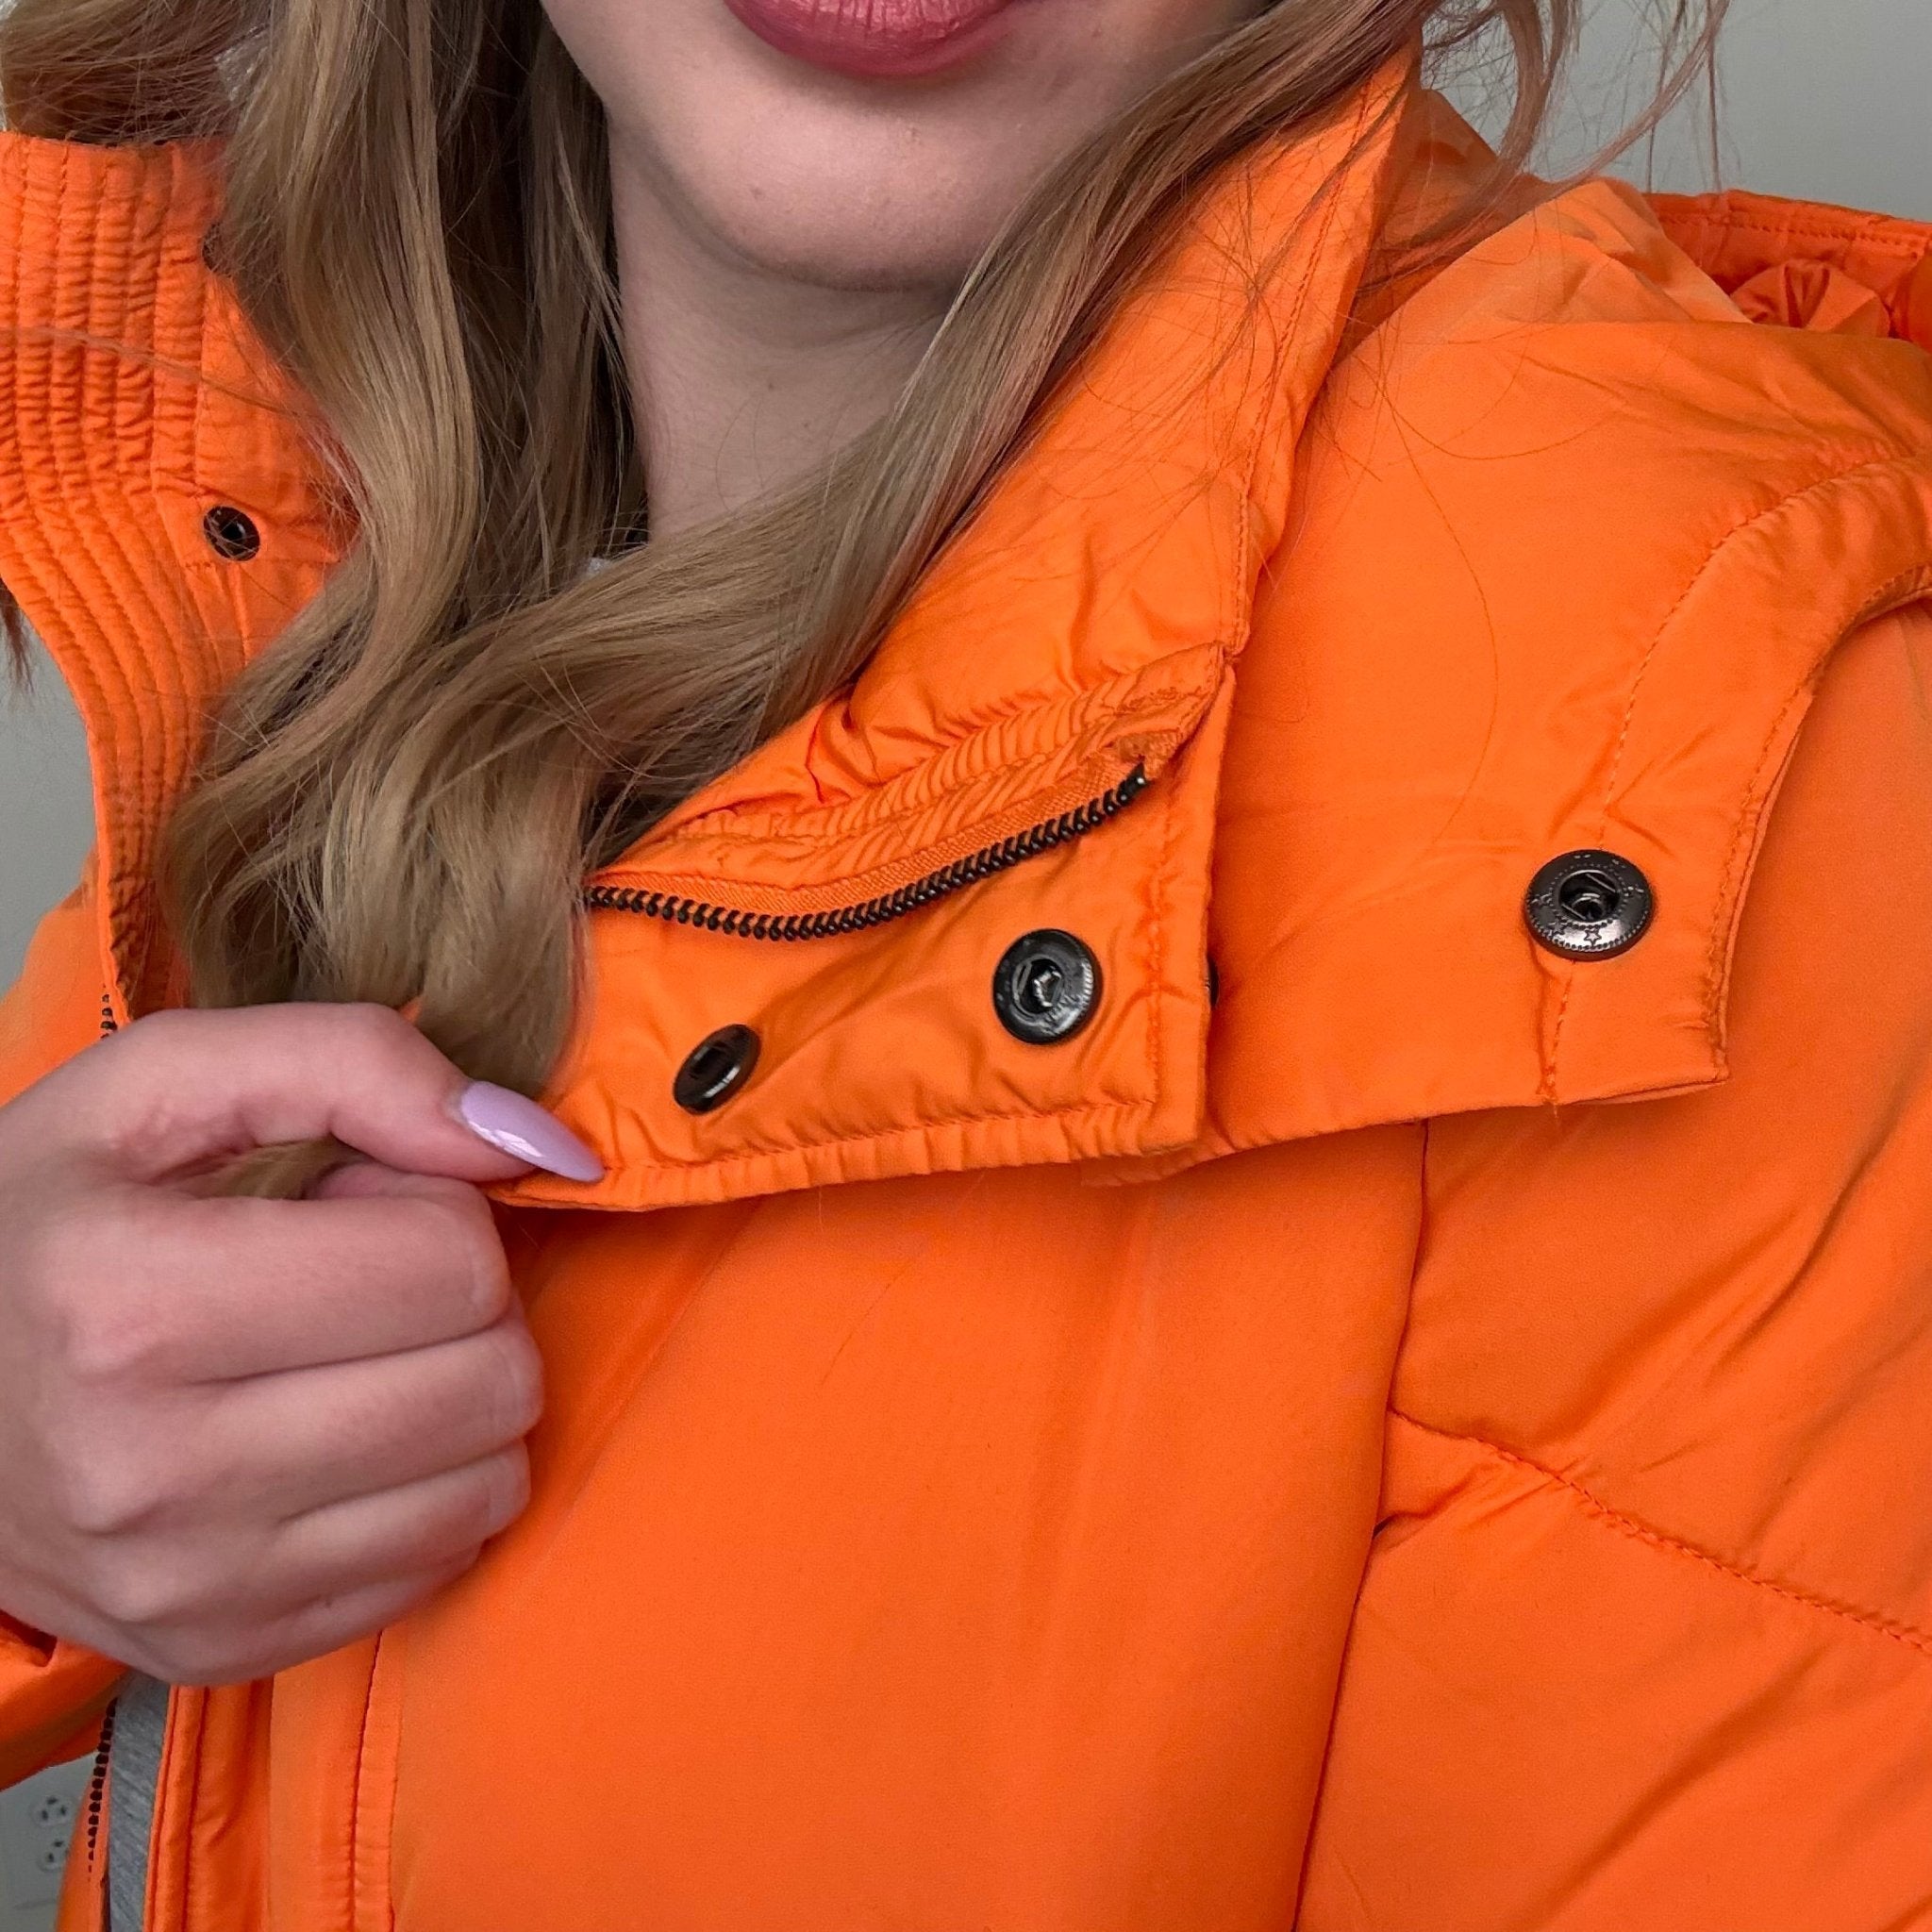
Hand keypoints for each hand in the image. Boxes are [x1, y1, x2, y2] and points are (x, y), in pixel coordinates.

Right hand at [0, 1005, 600, 1684]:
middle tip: (365, 1283)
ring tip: (351, 1356)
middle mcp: (152, 1472)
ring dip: (460, 1398)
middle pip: (490, 1379)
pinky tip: (339, 1435)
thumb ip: (357, 1063)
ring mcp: (189, 1584)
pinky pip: (443, 1566)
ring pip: (490, 1483)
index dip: (438, 1209)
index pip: (452, 1264)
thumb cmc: (49, 1221)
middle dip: (465, 1305)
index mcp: (129, 1306)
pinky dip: (426, 1489)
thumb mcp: (163, 1082)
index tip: (362, 1205)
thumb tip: (539, 1146)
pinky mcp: (222, 1650)